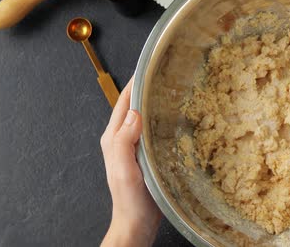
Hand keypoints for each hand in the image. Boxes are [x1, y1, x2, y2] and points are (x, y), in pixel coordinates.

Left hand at [100, 78, 160, 246]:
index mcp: (113, 138)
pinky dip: (161, 118)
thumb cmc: (130, 200)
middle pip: (133, 106)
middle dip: (146, 88)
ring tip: (173, 89)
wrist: (137, 223)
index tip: (150, 66)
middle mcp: (122, 139)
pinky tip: (176, 117)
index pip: (123, 102)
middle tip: (167, 73)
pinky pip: (152, 129)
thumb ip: (124, 142)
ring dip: (154, 102)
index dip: (135, 83)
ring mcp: (134, 147)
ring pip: (143, 116)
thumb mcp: (124, 171)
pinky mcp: (145, 155)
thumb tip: (134, 113)